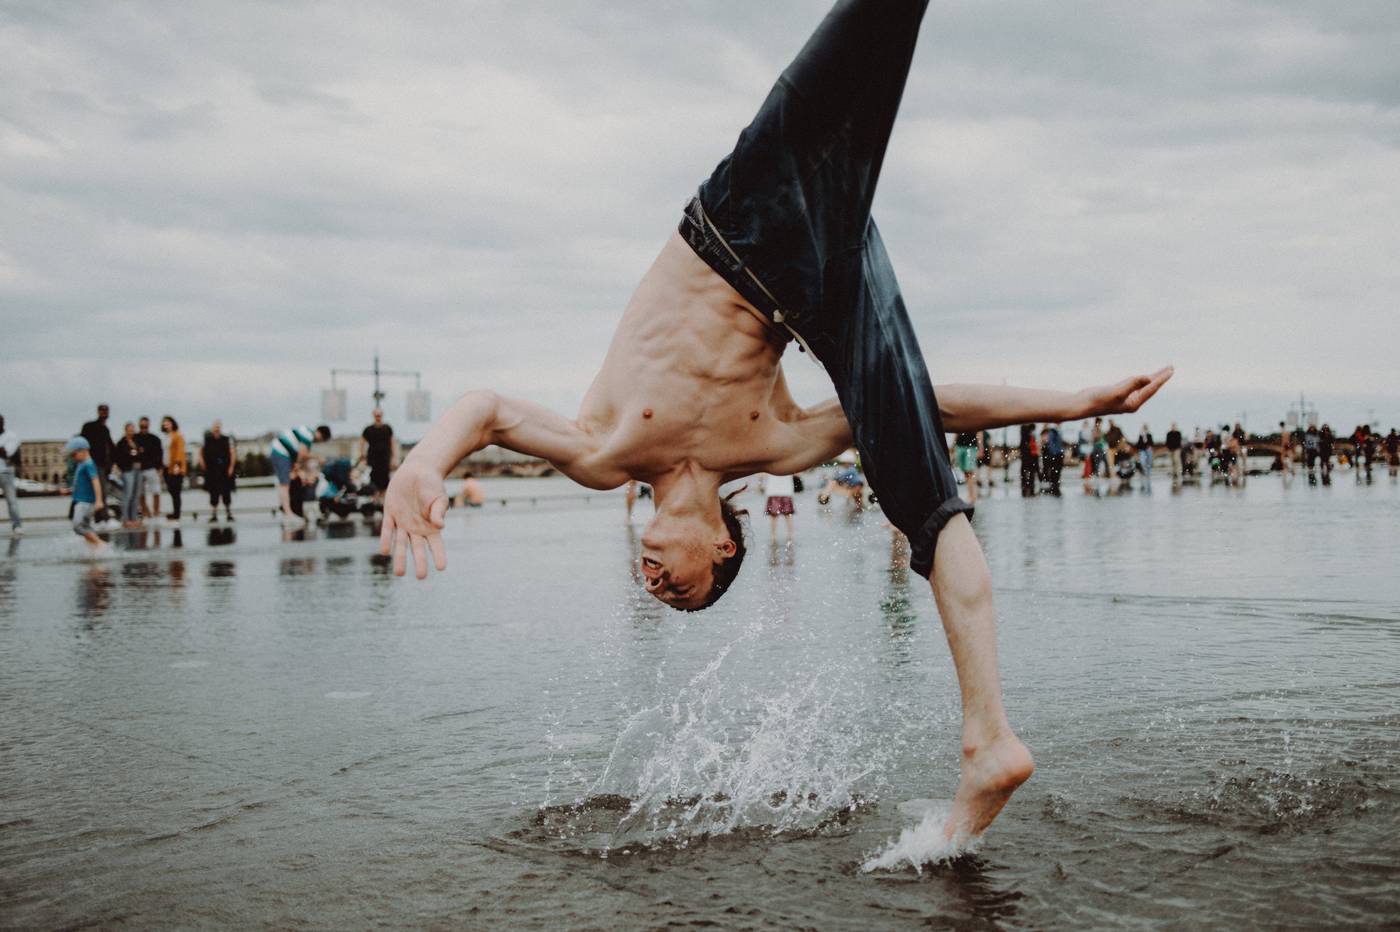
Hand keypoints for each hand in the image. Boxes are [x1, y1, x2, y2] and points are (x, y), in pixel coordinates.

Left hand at [378, 460, 448, 578]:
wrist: (417, 470)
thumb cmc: (432, 485)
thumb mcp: (439, 497)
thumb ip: (439, 511)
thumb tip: (440, 525)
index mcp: (431, 526)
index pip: (436, 544)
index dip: (439, 555)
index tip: (441, 568)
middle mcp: (416, 528)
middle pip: (418, 548)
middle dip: (419, 562)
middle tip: (421, 577)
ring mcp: (403, 522)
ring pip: (401, 543)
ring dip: (400, 557)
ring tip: (399, 573)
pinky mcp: (390, 513)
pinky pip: (387, 529)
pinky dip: (386, 539)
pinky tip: (385, 551)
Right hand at [1075, 366, 1173, 418]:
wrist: (1082, 405)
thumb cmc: (1098, 399)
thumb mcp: (1117, 391)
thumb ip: (1133, 384)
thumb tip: (1148, 378)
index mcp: (1134, 403)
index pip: (1151, 388)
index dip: (1161, 378)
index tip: (1171, 369)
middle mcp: (1132, 402)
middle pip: (1150, 388)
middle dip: (1160, 378)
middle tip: (1171, 368)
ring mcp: (1125, 399)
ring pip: (1142, 387)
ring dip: (1152, 379)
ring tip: (1162, 372)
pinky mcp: (1117, 395)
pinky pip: (1134, 386)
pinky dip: (1140, 380)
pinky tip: (1143, 378)